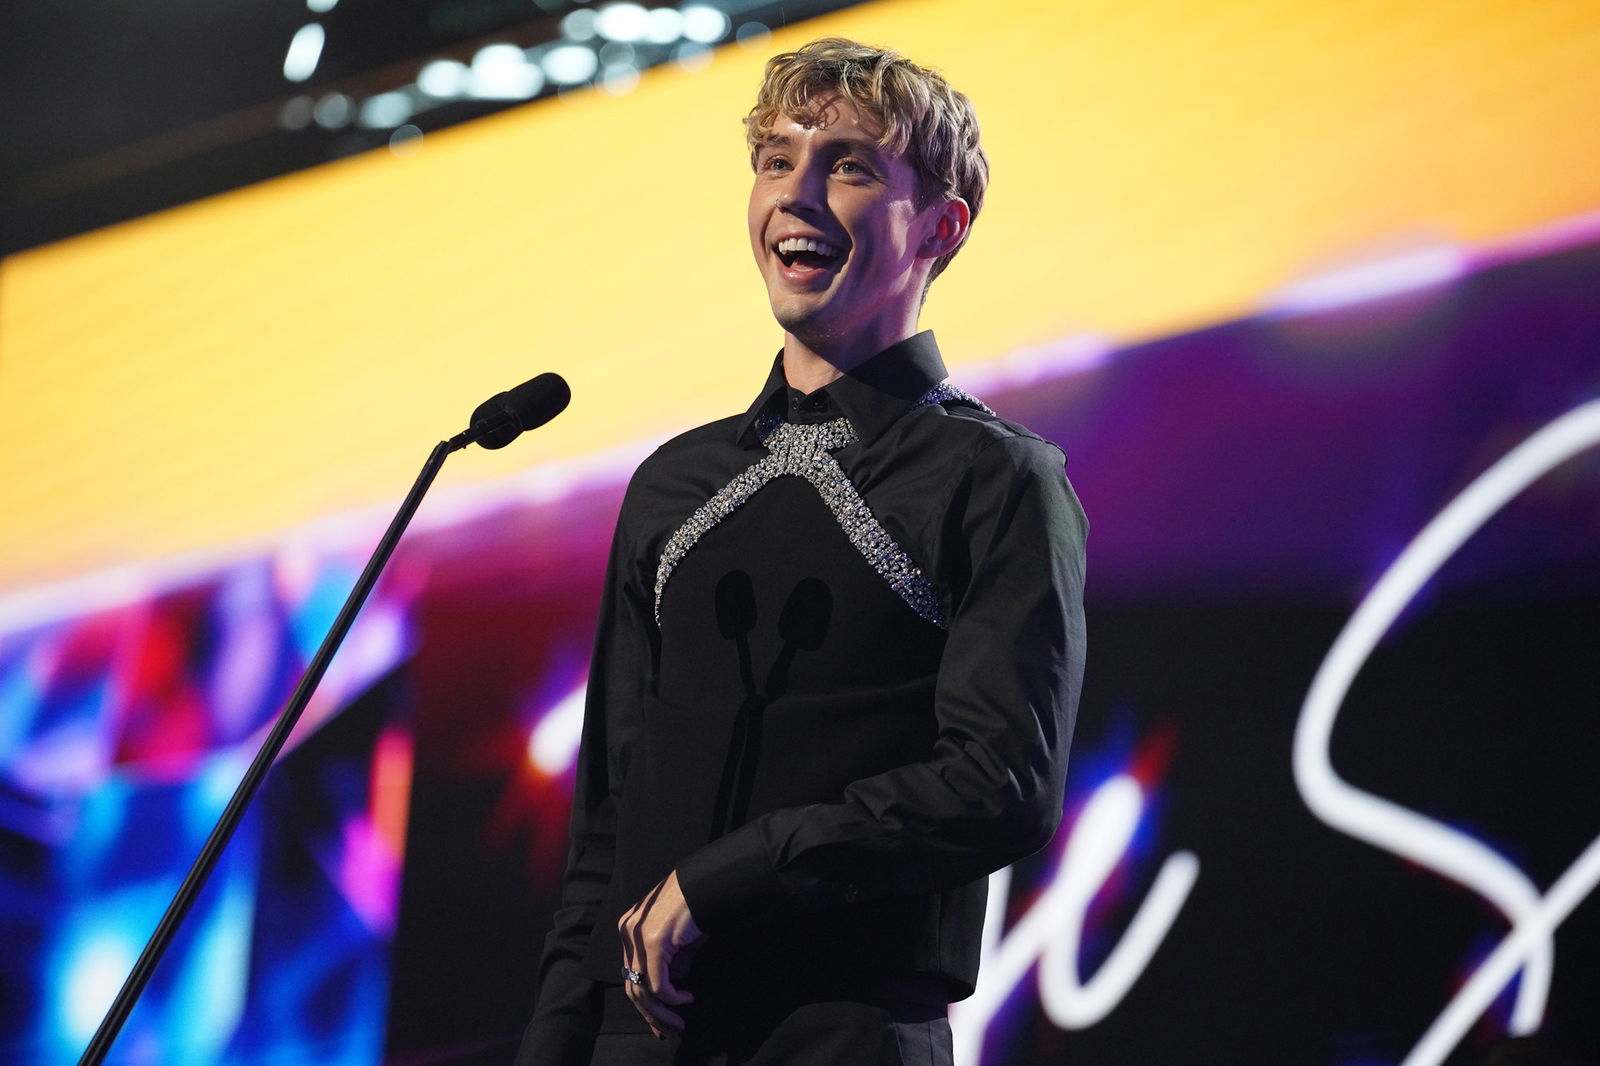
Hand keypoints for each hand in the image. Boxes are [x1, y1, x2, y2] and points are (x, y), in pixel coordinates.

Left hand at [618, 870, 704, 1036]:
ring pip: (642, 989)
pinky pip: (658, 983)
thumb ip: (671, 962)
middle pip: (631, 985)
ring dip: (662, 1011)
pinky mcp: (653, 942)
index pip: (629, 974)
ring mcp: (637, 938)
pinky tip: (687, 999)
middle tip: (667, 1029)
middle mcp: (627, 933)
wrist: (705, 884)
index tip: (659, 1020)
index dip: (643, 1001)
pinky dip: (672, 997)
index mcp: (629, 929)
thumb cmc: (695, 906)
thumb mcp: (678, 939)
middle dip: (650, 1013)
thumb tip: (672, 985)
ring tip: (679, 1022)